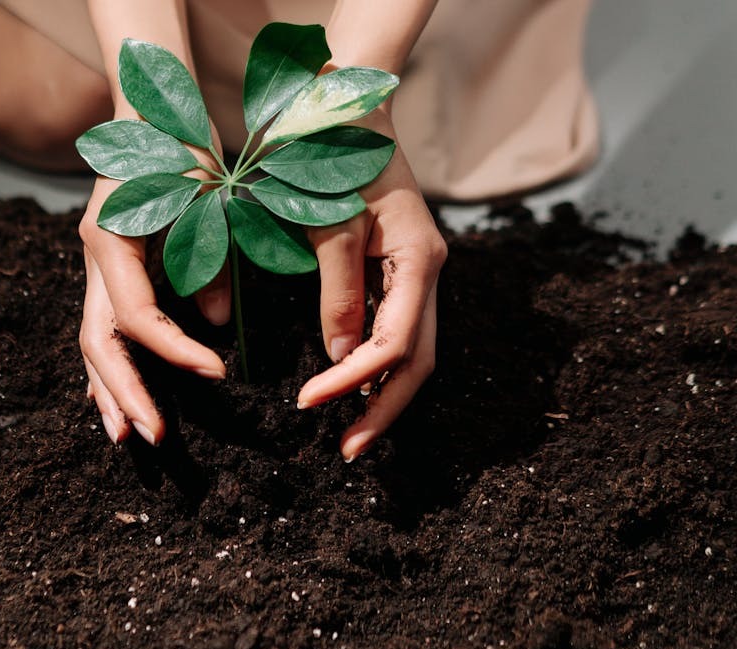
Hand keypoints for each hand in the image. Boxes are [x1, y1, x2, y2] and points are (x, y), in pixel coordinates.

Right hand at [78, 123, 230, 445]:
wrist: (149, 111)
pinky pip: (102, 328)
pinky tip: (116, 400)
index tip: (218, 373)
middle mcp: (93, 257)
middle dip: (126, 393)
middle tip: (154, 437)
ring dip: (109, 391)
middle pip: (100, 342)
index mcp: (110, 239)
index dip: (176, 352)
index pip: (137, 317)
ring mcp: (94, 266)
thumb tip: (218, 321)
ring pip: (92, 342)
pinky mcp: (106, 271)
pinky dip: (110, 366)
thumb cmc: (181, 146)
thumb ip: (209, 258)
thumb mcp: (205, 199)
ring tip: (126, 436)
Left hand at [296, 114, 446, 461]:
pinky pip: (397, 331)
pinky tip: (351, 387)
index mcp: (420, 259)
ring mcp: (418, 273)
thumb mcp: (332, 222)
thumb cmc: (336, 156)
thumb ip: (337, 290)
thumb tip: (338, 358)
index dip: (353, 381)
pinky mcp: (400, 272)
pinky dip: (375, 366)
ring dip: (382, 394)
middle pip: (418, 361)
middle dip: (383, 409)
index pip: (395, 343)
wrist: (349, 109)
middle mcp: (429, 272)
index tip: (308, 402)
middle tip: (347, 450)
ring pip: (413, 351)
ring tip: (350, 431)